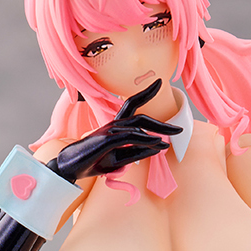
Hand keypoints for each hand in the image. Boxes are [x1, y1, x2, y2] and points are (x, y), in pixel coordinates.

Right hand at [51, 80, 181, 181]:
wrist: (71, 168)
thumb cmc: (94, 162)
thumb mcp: (120, 159)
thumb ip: (137, 152)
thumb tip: (158, 147)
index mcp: (115, 126)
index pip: (131, 105)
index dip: (145, 93)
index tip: (160, 82)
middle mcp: (113, 124)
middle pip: (140, 114)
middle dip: (161, 121)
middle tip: (180, 128)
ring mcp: (109, 130)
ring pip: (138, 124)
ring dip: (158, 130)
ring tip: (174, 136)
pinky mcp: (106, 140)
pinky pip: (130, 137)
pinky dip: (146, 139)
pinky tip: (158, 143)